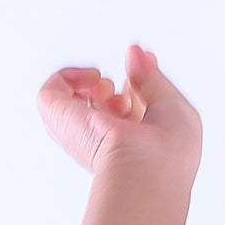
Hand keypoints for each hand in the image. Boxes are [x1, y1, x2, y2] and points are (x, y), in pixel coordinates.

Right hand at [36, 44, 201, 184]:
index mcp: (135, 142)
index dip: (133, 84)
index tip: (139, 67)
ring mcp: (84, 132)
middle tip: (127, 93)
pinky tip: (92, 80)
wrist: (147, 171)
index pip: (127, 108)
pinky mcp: (63, 122)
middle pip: (101, 105)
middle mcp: (108, 140)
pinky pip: (50, 92)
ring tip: (108, 88)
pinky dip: (69, 76)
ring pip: (75, 101)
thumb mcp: (174, 106)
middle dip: (114, 87)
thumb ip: (153, 78)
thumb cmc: (169, 154)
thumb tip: (135, 54)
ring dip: (91, 82)